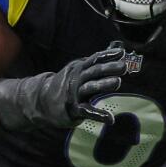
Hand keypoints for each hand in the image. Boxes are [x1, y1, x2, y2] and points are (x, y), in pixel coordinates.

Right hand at [0, 45, 131, 132]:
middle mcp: (77, 79)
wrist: (42, 101)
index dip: (107, 55)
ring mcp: (75, 94)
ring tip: (117, 82)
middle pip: (93, 72)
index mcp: (79, 68)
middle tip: (123, 66)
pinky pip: (87, 111)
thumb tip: (118, 48)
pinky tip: (110, 118)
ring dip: (103, 84)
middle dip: (108, 68)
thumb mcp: (81, 69)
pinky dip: (99, 115)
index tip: (121, 52)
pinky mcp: (74, 109)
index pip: (94, 59)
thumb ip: (99, 61)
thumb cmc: (69, 84)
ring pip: (90, 88)